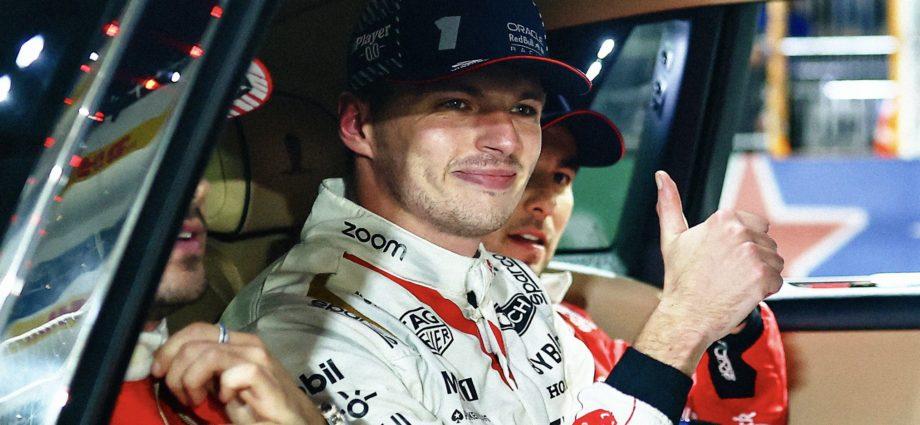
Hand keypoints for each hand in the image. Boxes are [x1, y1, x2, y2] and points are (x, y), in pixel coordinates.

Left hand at [152, 322, 324, 424]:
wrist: (291, 422)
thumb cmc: (257, 406)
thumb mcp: (221, 385)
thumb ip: (203, 371)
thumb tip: (169, 364)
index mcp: (235, 341)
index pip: (196, 329)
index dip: (170, 348)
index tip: (158, 372)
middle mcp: (246, 343)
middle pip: (195, 340)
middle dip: (174, 370)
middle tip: (181, 395)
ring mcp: (257, 358)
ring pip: (206, 355)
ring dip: (191, 381)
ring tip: (197, 400)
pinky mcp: (264, 376)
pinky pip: (231, 373)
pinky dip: (221, 389)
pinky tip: (226, 401)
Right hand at [633, 171, 782, 373]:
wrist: (686, 315)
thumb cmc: (680, 280)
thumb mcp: (672, 237)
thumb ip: (669, 204)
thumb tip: (661, 176)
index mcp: (723, 219)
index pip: (756, 225)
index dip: (743, 245)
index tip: (724, 259)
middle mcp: (740, 232)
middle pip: (767, 243)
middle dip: (753, 260)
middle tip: (727, 274)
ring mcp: (752, 254)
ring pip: (775, 261)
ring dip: (761, 275)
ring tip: (735, 284)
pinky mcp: (763, 276)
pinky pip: (778, 280)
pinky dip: (765, 290)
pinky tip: (743, 293)